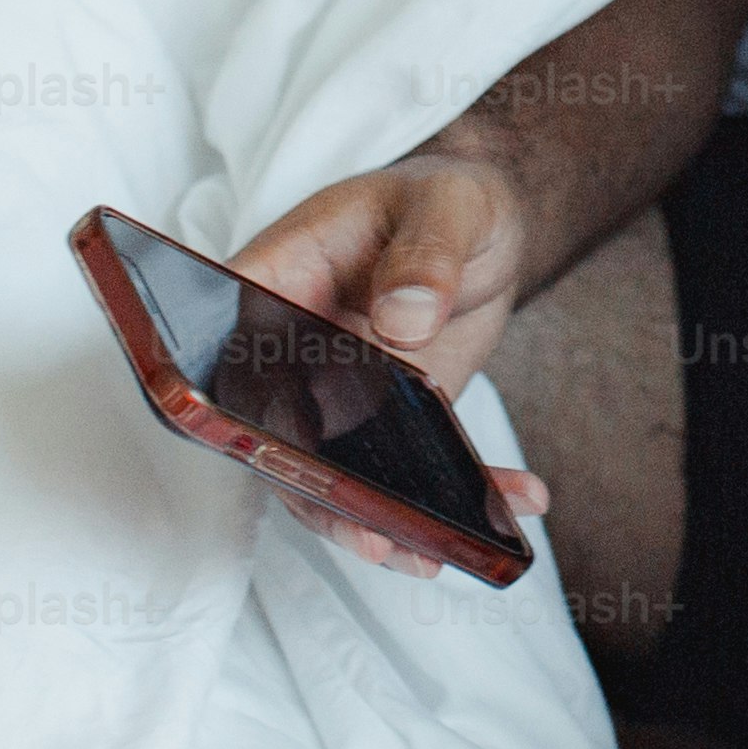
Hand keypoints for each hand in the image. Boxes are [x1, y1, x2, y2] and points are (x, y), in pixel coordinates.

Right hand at [226, 149, 556, 574]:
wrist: (483, 225)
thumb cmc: (445, 197)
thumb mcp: (446, 207)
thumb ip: (424, 254)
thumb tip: (403, 319)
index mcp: (276, 282)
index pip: (229, 353)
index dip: (240, 411)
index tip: (279, 453)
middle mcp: (290, 353)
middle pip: (278, 436)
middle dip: (322, 496)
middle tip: (378, 536)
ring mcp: (335, 395)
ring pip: (336, 475)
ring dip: (384, 521)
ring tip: (437, 551)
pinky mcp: (386, 423)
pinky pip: (406, 473)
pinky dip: (459, 497)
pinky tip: (518, 501)